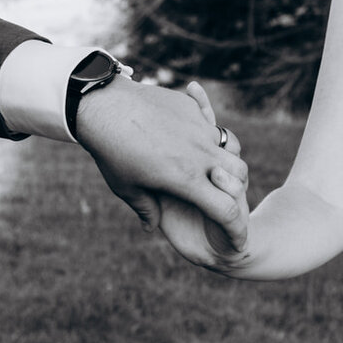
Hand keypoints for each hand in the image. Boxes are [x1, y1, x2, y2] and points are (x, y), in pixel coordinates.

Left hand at [72, 75, 247, 253]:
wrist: (104, 106)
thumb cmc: (111, 153)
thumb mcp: (126, 187)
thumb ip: (146, 210)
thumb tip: (150, 227)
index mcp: (187, 180)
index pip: (227, 210)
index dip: (235, 228)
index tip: (233, 235)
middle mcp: (200, 153)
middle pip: (238, 172)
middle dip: (235, 183)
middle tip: (217, 187)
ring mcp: (198, 128)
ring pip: (228, 145)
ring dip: (221, 156)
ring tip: (204, 162)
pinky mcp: (191, 109)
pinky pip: (209, 124)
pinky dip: (205, 134)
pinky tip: (187, 136)